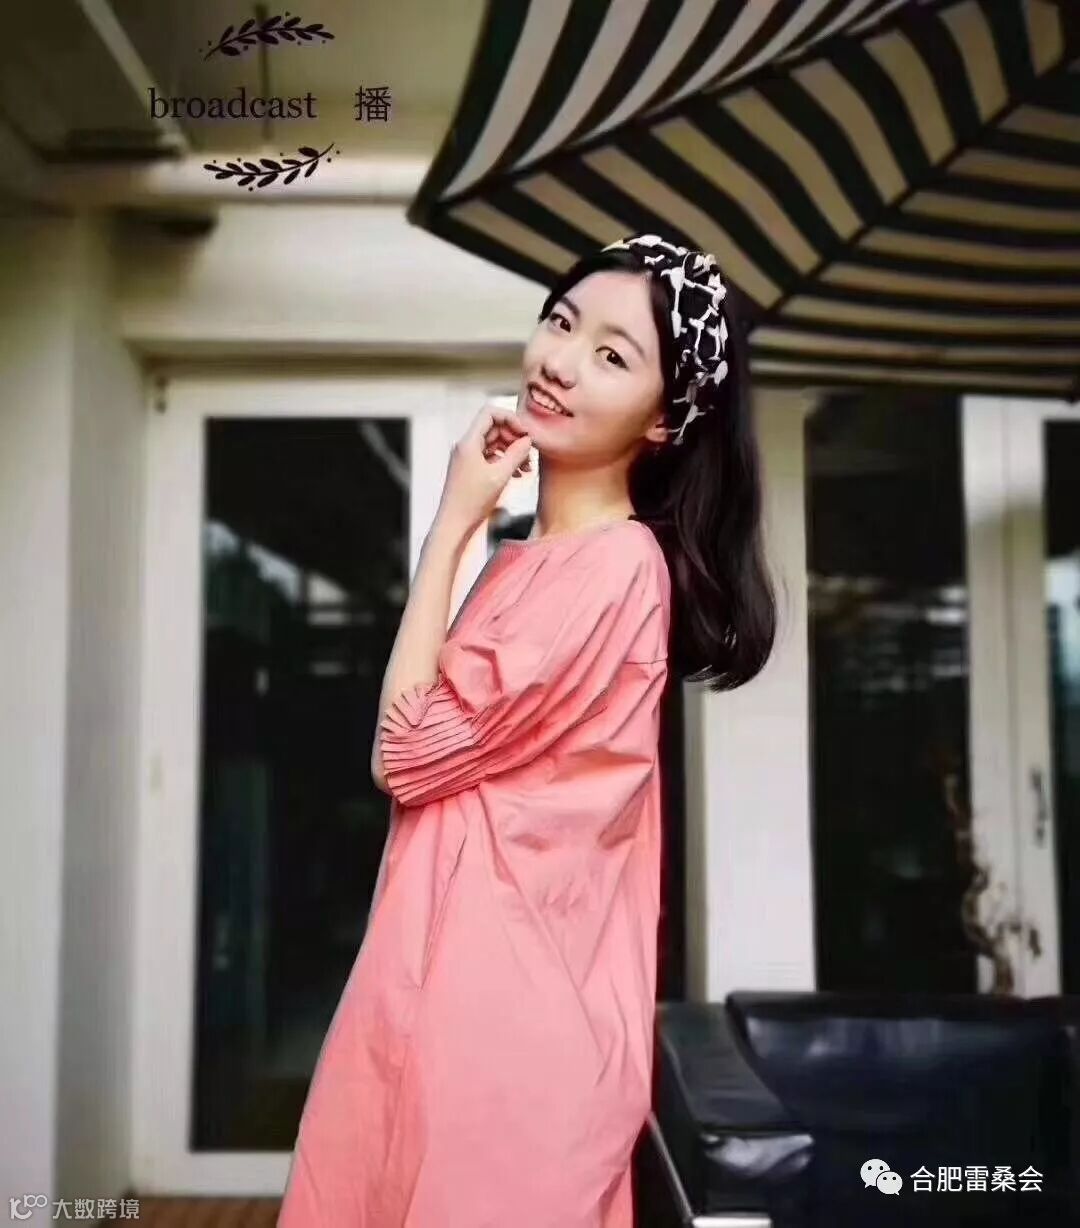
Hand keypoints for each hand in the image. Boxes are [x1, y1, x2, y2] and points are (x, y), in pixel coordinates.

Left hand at [435, 400, 533, 534]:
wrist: (454, 524)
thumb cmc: (472, 501)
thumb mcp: (500, 476)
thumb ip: (516, 454)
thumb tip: (528, 440)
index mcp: (468, 442)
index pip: (490, 413)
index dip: (511, 419)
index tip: (525, 434)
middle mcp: (466, 446)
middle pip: (494, 428)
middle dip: (514, 438)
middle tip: (530, 452)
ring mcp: (468, 457)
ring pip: (495, 444)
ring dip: (512, 451)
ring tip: (528, 467)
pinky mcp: (471, 469)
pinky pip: (491, 457)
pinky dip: (505, 461)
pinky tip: (518, 474)